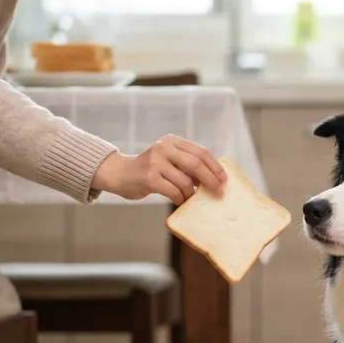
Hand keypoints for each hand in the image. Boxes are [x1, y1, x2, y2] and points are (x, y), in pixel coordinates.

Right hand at [91, 135, 226, 204]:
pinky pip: (174, 192)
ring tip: (192, 198)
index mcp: (172, 141)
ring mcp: (155, 162)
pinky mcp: (149, 178)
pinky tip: (180, 201)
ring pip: (186, 181)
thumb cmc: (149, 170)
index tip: (224, 180)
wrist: (119, 173)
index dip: (215, 167)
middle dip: (211, 181)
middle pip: (196, 165)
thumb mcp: (168, 160)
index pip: (201, 152)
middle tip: (219, 192)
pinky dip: (181, 199)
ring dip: (192, 193)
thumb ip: (187, 165)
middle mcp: (163, 148)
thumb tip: (214, 178)